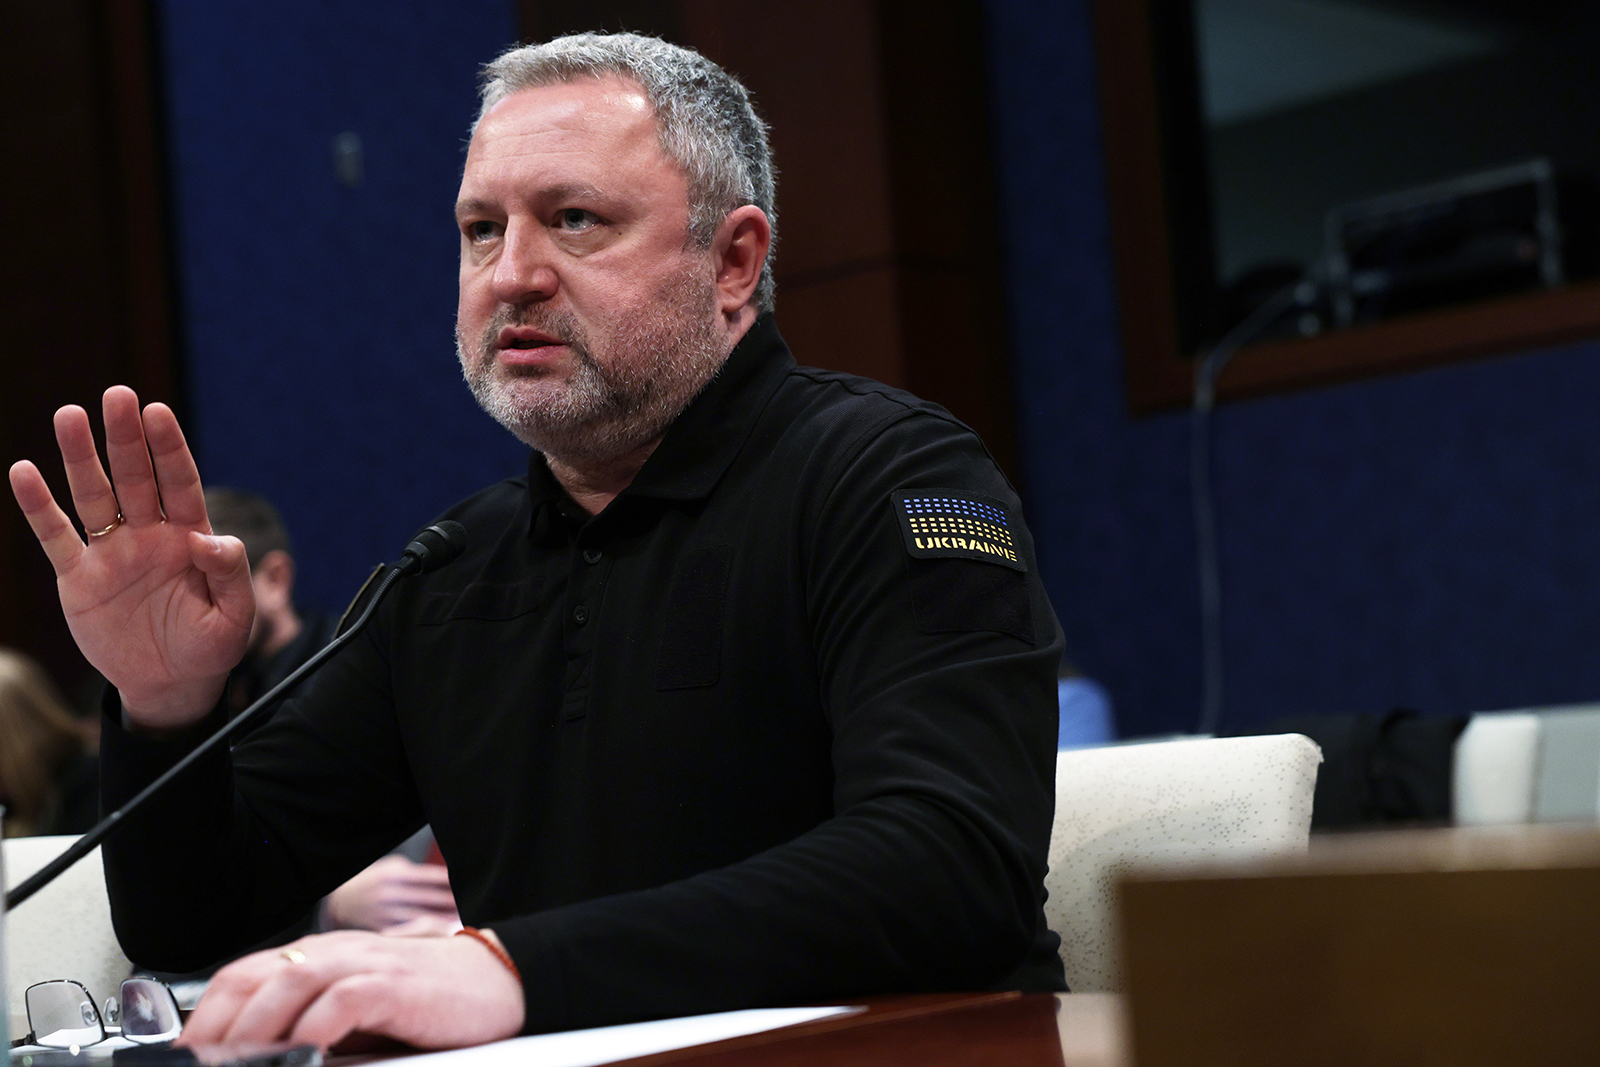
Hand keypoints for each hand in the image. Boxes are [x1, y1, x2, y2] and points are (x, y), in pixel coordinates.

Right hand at [8, 387, 252, 726]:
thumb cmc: (209, 647)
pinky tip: (23, 472)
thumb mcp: (235, 618)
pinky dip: (38, 507)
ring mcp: (112, 553)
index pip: (180, 483)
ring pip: (94, 496)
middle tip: (117, 395)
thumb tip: (209, 538)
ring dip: (81, 458)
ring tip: (69, 415)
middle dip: (126, 438)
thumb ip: (230, 576)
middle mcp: (150, 535)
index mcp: (191, 538)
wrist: (170, 684)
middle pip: (136, 477)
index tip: (158, 411)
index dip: (169, 448)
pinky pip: (56, 537)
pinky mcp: (79, 578)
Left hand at [178, 929, 524, 1050]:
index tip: (182, 1056)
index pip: (242, 976)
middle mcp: (335, 954)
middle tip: (195, 1064)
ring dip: (251, 1030)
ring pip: (287, 986)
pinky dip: (313, 1029)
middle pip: (254, 978)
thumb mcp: (356, 1016)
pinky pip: (341, 1001)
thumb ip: (311, 1029)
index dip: (202, 1017)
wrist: (497, 980)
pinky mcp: (394, 986)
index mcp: (319, 959)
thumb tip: (260, 1060)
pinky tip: (300, 1053)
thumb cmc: (426, 1002)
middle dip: (213, 1026)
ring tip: (233, 1063)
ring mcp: (364, 965)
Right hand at [323, 855, 460, 931]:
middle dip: (454, 903)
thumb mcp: (392, 868)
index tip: (472, 886)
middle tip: (476, 906)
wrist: (338, 902)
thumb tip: (448, 881)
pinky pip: (408, 935)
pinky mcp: (380, 931)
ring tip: (465, 923)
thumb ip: (417, 874)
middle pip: (431, 899)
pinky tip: (443, 938)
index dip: (453, 884)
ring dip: (445, 921)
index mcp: (396, 874)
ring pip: (423, 919)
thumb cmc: (374, 882)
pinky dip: (427, 936)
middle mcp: (390, 893)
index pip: (433, 878)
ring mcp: (384, 913)